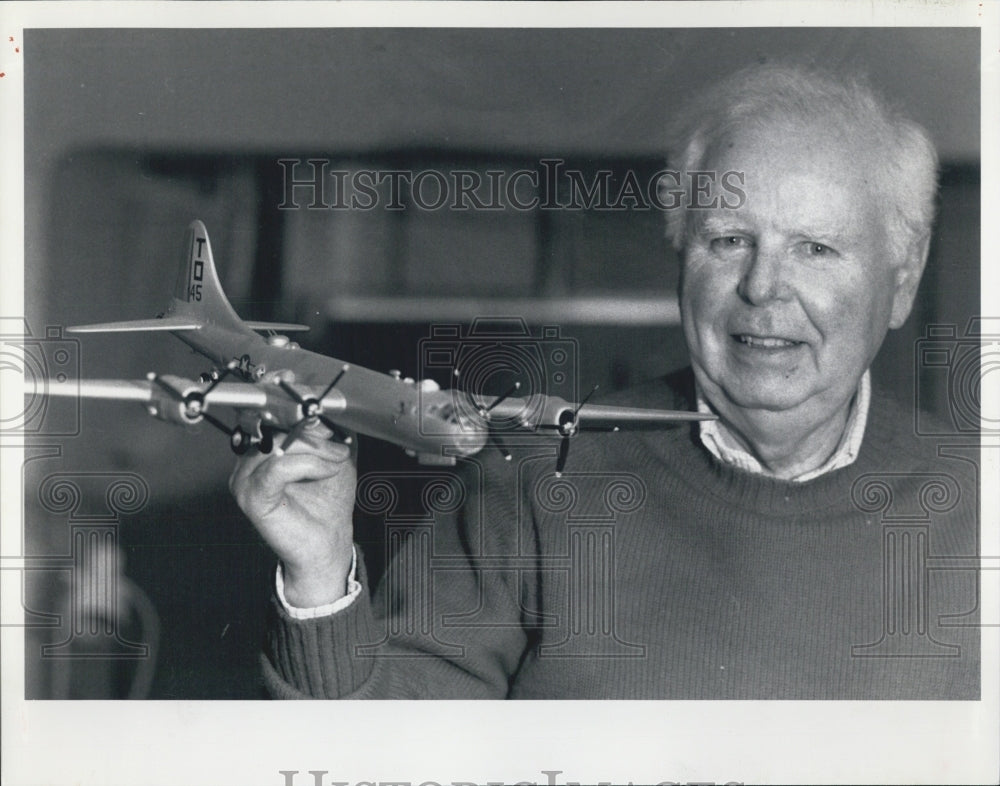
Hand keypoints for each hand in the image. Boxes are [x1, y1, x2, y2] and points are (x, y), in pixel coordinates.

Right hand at [229, 422, 355, 606]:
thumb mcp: (331, 458)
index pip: (273, 420)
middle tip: (340, 449)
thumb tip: (317, 416)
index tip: (329, 423)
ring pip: (278, 445)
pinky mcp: (252, 497)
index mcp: (261, 453)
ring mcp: (245, 480)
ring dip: (315, 450)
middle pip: (277, 431)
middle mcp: (247, 464)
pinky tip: (327, 471)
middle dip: (314, 436)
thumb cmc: (326, 505)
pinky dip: (309, 465)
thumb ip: (322, 435)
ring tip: (336, 462)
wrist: (327, 545)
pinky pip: (279, 467)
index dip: (300, 416)